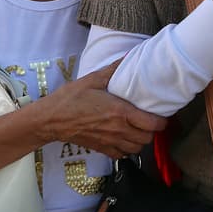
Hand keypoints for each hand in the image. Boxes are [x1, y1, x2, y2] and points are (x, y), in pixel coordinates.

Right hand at [39, 63, 167, 158]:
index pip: (152, 124)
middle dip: (152, 130)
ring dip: (141, 140)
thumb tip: (129, 56)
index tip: (160, 114)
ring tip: (137, 129)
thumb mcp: (93, 79)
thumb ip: (114, 69)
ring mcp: (110, 142)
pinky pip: (121, 155)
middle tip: (149, 120)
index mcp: (120, 112)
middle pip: (147, 139)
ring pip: (136, 149)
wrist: (51, 119)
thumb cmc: (71, 98)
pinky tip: (123, 138)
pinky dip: (126, 149)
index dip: (161, 121)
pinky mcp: (101, 149)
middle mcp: (118, 130)